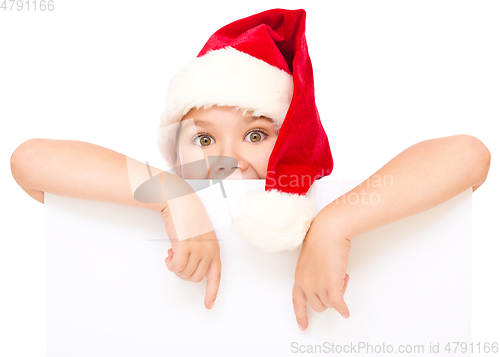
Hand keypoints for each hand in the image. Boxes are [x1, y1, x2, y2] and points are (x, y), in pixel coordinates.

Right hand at [161, 202, 220, 309]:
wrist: (179, 201)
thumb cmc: (188, 216)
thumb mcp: (200, 236)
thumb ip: (200, 252)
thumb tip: (189, 269)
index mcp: (215, 248)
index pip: (216, 276)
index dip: (212, 292)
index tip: (208, 305)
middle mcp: (209, 250)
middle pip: (196, 278)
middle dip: (183, 274)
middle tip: (177, 261)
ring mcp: (198, 249)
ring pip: (185, 274)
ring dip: (175, 268)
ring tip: (173, 253)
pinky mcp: (185, 246)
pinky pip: (176, 267)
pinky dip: (170, 264)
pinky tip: (169, 253)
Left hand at [292, 206, 350, 329]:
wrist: (328, 232)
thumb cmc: (321, 238)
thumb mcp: (311, 259)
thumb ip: (314, 272)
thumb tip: (324, 280)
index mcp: (299, 277)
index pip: (297, 301)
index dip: (300, 315)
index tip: (303, 326)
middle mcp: (306, 284)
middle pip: (316, 305)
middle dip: (328, 298)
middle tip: (336, 283)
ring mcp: (318, 286)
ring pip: (329, 304)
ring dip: (337, 295)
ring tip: (342, 277)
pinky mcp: (331, 286)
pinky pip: (338, 305)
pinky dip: (343, 310)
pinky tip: (346, 311)